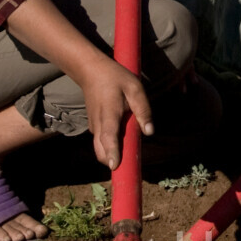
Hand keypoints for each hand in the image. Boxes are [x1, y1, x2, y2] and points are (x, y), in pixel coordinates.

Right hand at [74, 55, 153, 169]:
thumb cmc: (115, 78)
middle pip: (100, 151)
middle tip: (128, 169)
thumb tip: (150, 132)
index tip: (115, 167)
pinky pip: (100, 142)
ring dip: (110, 156)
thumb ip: (143, 110)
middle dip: (112, 162)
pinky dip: (108, 147)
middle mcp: (98, 123)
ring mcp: (93, 126)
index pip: (109, 137)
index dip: (112, 153)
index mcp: (109, 114)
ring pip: (99, 148)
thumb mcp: (134, 88)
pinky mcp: (93, 126)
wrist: (90, 71)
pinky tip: (121, 143)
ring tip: (126, 158)